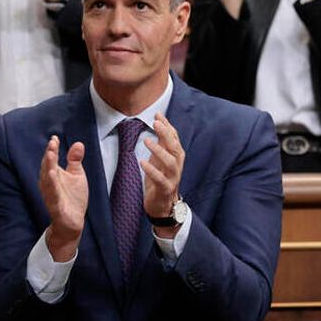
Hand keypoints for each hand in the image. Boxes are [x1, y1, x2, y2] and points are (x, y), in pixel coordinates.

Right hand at [38, 136, 87, 261]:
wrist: (72, 222)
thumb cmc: (72, 198)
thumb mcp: (76, 176)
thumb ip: (75, 160)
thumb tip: (78, 143)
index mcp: (53, 175)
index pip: (51, 160)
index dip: (52, 149)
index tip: (54, 138)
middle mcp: (50, 184)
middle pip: (47, 168)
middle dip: (48, 157)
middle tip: (51, 145)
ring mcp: (52, 195)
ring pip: (48, 181)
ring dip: (48, 169)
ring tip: (50, 157)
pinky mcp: (56, 207)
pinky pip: (53, 197)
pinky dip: (53, 189)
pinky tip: (53, 179)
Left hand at [139, 114, 184, 233]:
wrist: (164, 205)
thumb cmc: (161, 179)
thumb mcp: (160, 159)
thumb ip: (161, 143)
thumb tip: (159, 123)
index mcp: (176, 156)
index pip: (174, 137)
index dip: (167, 126)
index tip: (158, 114)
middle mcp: (177, 165)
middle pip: (175, 147)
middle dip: (166, 133)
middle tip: (155, 123)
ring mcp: (173, 177)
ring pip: (170, 162)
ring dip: (159, 150)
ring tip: (147, 140)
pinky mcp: (165, 188)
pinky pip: (160, 179)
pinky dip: (152, 170)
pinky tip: (143, 162)